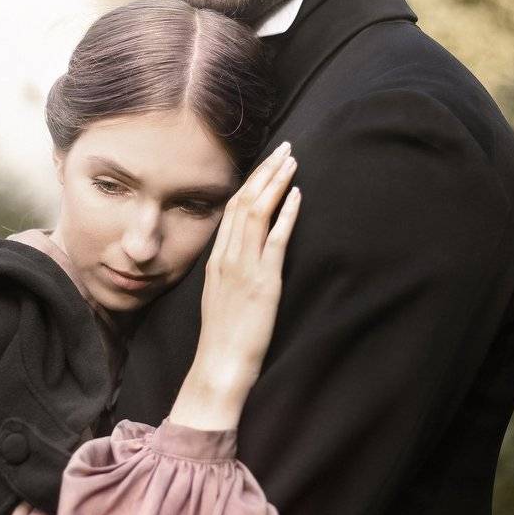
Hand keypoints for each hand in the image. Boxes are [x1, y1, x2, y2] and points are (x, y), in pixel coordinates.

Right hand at [169, 142, 300, 430]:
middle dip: (265, 172)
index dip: (251, 182)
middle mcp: (227, 258)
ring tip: (292, 161)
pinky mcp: (263, 282)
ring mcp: (244, 267)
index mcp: (217, 260)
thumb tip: (242, 256)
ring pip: (257, 213)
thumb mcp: (220, 297)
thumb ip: (229, 272)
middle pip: (245, 202)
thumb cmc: (223, 339)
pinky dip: (286, 214)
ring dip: (276, 183)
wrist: (219, 366)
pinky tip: (296, 194)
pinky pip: (275, 240)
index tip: (266, 163)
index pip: (232, 210)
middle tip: (284, 148)